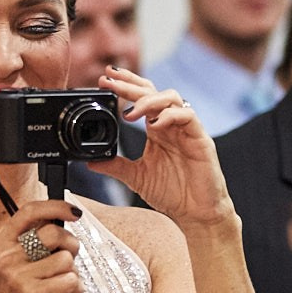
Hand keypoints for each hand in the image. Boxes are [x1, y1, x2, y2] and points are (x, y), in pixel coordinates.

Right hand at [0, 197, 82, 292]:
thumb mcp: (14, 265)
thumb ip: (32, 244)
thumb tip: (64, 221)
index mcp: (2, 244)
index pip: (29, 211)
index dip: (56, 206)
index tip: (74, 212)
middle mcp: (7, 257)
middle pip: (54, 233)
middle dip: (71, 245)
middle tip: (67, 261)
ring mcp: (18, 276)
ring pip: (66, 259)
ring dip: (72, 274)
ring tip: (60, 287)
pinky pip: (70, 280)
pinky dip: (74, 290)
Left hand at [92, 68, 233, 228]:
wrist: (197, 213)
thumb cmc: (173, 193)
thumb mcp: (137, 178)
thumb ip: (116, 166)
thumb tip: (90, 162)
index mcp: (157, 130)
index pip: (142, 97)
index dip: (125, 85)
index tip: (104, 79)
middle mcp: (171, 125)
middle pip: (153, 91)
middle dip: (130, 84)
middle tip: (109, 81)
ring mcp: (186, 129)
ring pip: (171, 98)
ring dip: (148, 100)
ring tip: (130, 113)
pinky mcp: (200, 139)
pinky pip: (188, 116)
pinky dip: (170, 116)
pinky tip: (155, 124)